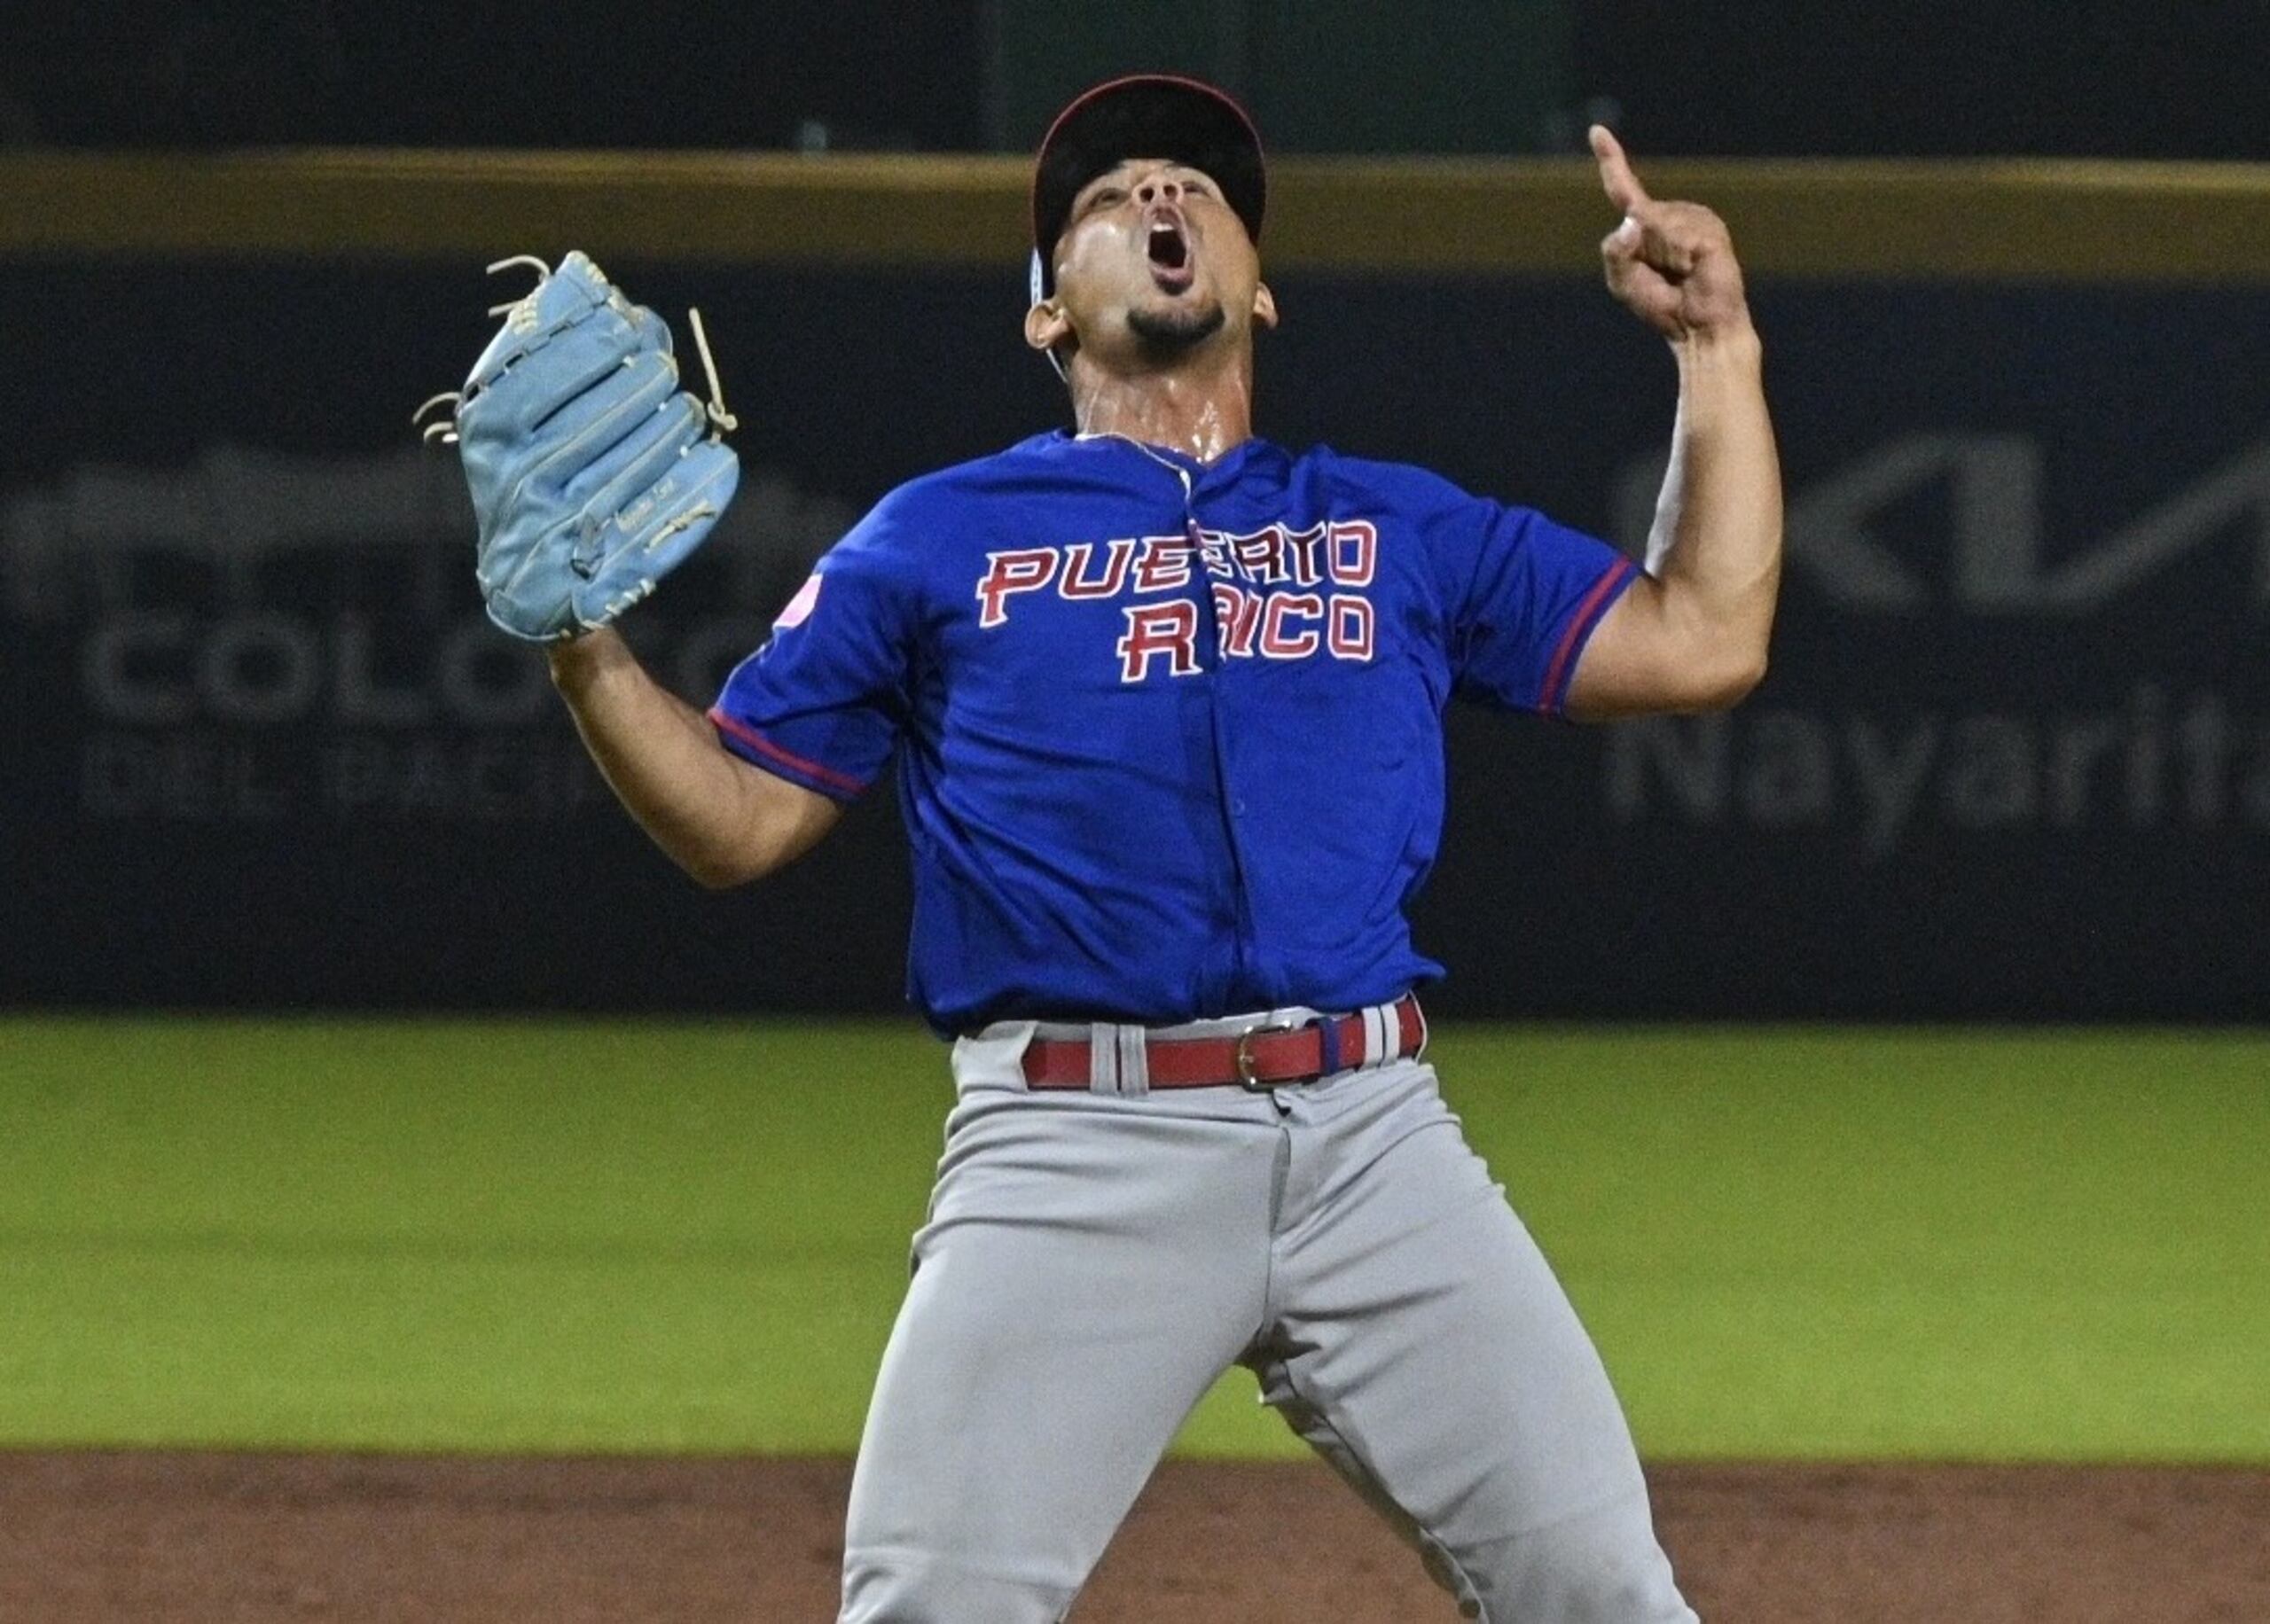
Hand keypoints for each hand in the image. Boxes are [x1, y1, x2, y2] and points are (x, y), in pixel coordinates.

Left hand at [1590, 126, 1750, 343]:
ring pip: (1656, 226)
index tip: (1596, 131)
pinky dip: (1678, 259)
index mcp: (1646, 225)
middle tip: (1663, 277)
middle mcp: (1671, 214)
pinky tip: (1693, 270)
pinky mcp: (1712, 231)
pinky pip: (1678, 237)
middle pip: (1637, 216)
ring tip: (1682, 274)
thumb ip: (1615, 252)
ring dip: (1661, 258)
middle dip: (1639, 253)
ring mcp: (1694, 218)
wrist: (1698, 329)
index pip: (1624, 189)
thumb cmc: (1662, 305)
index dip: (1611, 160)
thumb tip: (1632, 220)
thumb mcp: (1622, 282)